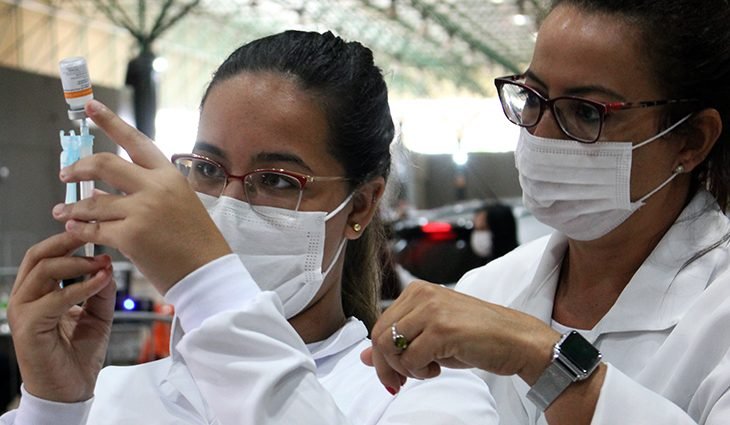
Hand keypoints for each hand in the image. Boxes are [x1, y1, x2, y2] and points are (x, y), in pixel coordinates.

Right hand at [7, 232, 114, 401]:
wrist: (70, 391)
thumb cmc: (77, 355)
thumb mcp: (97, 315)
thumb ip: (100, 290)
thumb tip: (107, 266)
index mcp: (37, 293)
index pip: (45, 254)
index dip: (68, 239)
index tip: (94, 230)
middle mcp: (25, 298)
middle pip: (37, 255)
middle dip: (67, 241)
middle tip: (94, 234)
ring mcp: (23, 312)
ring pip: (42, 271)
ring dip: (76, 263)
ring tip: (101, 263)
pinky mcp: (28, 328)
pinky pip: (54, 299)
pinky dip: (80, 287)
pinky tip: (100, 282)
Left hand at [52, 100, 231, 293]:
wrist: (208, 272)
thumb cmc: (198, 242)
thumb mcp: (180, 204)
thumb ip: (149, 191)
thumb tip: (108, 187)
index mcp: (170, 175)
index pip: (135, 141)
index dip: (110, 122)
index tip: (91, 107)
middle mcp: (156, 187)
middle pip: (105, 164)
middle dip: (79, 167)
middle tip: (66, 175)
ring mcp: (142, 210)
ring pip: (94, 201)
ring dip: (73, 208)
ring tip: (62, 214)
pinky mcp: (130, 235)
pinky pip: (94, 229)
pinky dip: (80, 231)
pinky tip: (74, 231)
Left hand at [362, 281, 559, 392]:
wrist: (517, 340)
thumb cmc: (477, 336)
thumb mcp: (432, 335)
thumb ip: (399, 341)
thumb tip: (365, 357)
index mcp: (417, 291)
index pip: (379, 325)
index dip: (380, 356)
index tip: (394, 374)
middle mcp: (421, 295)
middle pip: (379, 337)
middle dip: (386, 367)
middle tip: (402, 382)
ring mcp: (432, 311)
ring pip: (390, 348)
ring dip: (405, 369)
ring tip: (427, 370)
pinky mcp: (442, 330)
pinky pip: (410, 360)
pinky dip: (420, 373)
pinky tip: (438, 368)